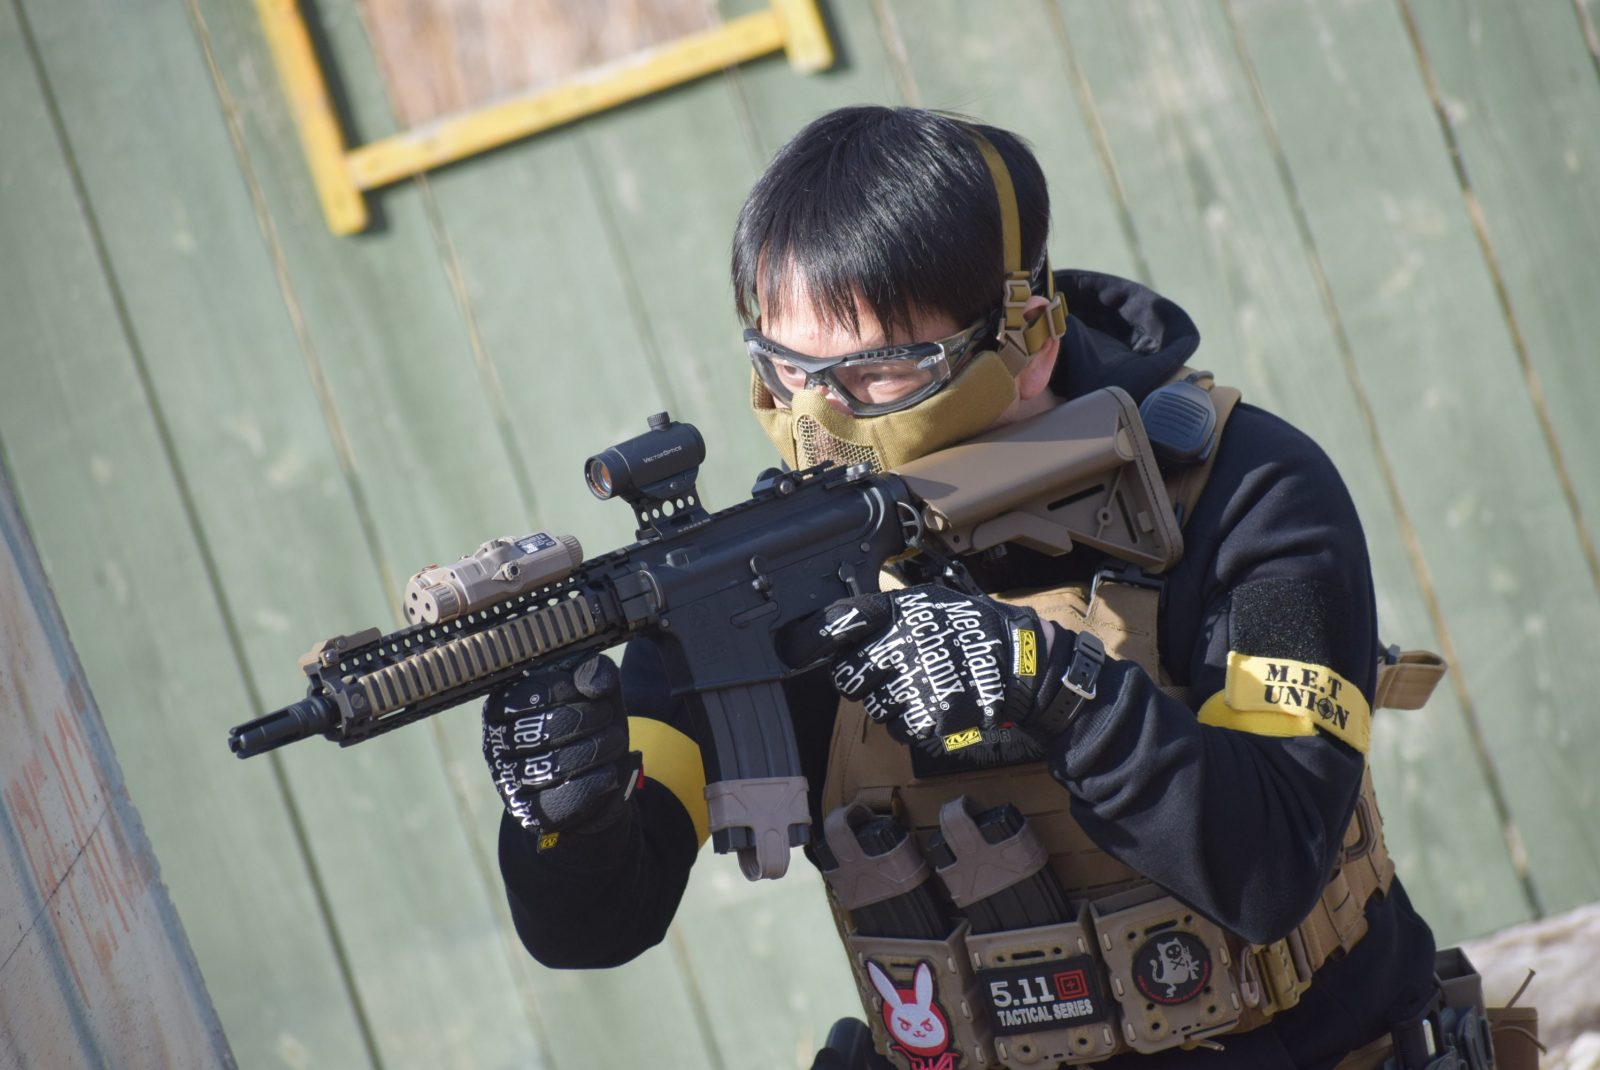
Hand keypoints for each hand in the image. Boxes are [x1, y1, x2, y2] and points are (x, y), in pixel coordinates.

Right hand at [482, 654, 638, 839]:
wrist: (594, 772)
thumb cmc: (587, 721)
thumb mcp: (595, 689)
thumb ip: (594, 671)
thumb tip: (592, 683)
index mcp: (503, 705)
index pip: (534, 692)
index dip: (571, 689)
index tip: (593, 693)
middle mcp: (496, 743)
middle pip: (546, 729)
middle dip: (591, 718)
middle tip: (609, 716)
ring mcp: (507, 780)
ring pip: (555, 765)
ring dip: (597, 749)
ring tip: (614, 741)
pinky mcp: (527, 812)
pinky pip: (562, 800)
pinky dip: (594, 782)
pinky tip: (608, 771)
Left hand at [783, 585, 1073, 744]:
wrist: (1021, 663)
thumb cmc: (969, 629)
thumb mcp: (927, 602)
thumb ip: (883, 612)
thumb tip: (832, 623)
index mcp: (898, 612)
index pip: (837, 623)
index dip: (808, 639)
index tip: (794, 648)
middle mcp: (901, 647)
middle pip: (846, 677)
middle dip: (858, 679)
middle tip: (884, 672)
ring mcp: (914, 686)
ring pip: (873, 707)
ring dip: (889, 701)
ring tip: (921, 685)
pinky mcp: (929, 719)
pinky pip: (899, 729)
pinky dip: (912, 721)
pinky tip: (934, 703)